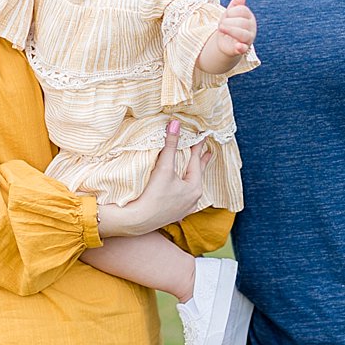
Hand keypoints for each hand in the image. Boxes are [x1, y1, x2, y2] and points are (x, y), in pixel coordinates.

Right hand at [96, 119, 209, 236]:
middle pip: (197, 175)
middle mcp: (193, 200)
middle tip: (208, 153)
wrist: (136, 221)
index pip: (196, 162)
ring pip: (190, 187)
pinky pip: (183, 197)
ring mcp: (184, 209)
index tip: (201, 136)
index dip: (198, 147)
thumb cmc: (152, 195)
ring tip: (194, 169)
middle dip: (201, 163)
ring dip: (191, 176)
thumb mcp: (164, 168)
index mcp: (195, 188)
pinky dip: (183, 188)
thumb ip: (170, 145)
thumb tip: (175, 123)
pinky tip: (181, 189)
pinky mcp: (173, 214)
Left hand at [212, 0, 255, 57]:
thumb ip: (235, 4)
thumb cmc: (229, 24)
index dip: (232, 11)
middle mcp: (251, 27)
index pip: (242, 10)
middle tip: (222, 25)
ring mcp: (248, 39)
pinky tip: (238, 46)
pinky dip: (241, 48)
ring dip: (230, 31)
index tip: (226, 15)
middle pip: (242, 22)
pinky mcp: (243, 49)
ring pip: (243, 34)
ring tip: (221, 29)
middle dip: (229, 22)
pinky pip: (244, 49)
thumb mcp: (230, 13)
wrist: (225, 41)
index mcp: (249, 17)